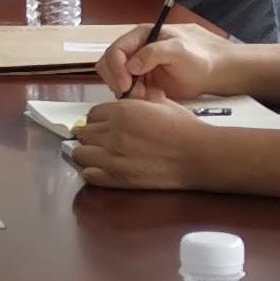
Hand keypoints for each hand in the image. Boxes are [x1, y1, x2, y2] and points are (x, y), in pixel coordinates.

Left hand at [60, 95, 206, 191]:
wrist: (199, 155)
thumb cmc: (185, 130)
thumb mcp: (159, 103)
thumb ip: (135, 102)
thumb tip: (125, 104)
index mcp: (122, 112)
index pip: (92, 114)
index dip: (100, 120)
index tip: (106, 125)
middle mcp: (113, 133)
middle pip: (83, 133)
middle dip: (93, 136)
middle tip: (105, 141)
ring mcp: (113, 157)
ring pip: (80, 153)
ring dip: (89, 153)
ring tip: (102, 155)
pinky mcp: (118, 178)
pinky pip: (90, 174)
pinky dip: (94, 172)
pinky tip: (105, 169)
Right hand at [99, 22, 229, 103]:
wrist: (213, 71)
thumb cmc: (199, 56)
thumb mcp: (179, 50)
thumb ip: (154, 53)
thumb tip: (131, 65)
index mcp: (140, 36)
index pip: (115, 50)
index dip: (116, 68)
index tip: (125, 85)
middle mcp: (135, 50)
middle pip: (109, 65)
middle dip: (118, 81)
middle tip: (135, 94)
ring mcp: (137, 67)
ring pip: (117, 80)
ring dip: (129, 91)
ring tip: (151, 95)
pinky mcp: (143, 82)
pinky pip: (130, 91)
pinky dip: (138, 97)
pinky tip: (156, 96)